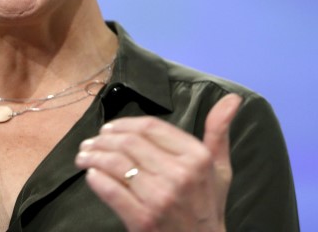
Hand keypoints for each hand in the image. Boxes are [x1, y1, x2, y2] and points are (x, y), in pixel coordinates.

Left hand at [75, 93, 242, 231]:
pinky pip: (110, 190)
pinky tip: (90, 174)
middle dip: (104, 139)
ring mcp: (160, 197)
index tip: (110, 128)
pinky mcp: (143, 219)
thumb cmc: (207, 206)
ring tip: (84, 155)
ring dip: (94, 156)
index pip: (151, 127)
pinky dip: (95, 178)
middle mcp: (180, 175)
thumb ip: (219, 132)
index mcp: (197, 157)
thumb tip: (233, 98)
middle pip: (129, 142)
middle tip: (91, 142)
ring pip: (116, 163)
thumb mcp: (219, 169)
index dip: (125, 123)